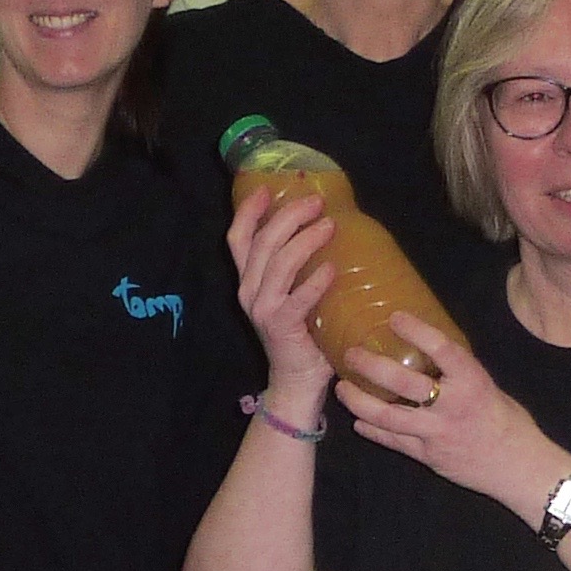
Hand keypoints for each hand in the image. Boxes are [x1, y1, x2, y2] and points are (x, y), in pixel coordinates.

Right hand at [227, 186, 341, 396]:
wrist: (297, 382)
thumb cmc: (304, 334)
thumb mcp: (295, 294)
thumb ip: (302, 268)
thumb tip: (331, 229)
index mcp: (250, 280)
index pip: (239, 238)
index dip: (249, 210)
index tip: (268, 187)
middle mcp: (249, 291)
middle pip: (262, 242)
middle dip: (288, 216)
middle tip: (317, 202)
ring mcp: (262, 309)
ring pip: (278, 263)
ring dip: (305, 240)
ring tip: (329, 225)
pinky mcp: (280, 326)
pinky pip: (296, 298)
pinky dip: (314, 282)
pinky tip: (331, 269)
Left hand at [336, 314, 567, 513]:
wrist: (518, 468)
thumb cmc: (507, 423)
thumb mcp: (488, 387)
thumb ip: (459, 373)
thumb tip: (428, 352)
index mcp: (472, 382)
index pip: (442, 349)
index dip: (416, 330)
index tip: (394, 317)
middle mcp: (452, 406)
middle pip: (405, 385)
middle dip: (372, 368)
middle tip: (351, 355)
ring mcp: (437, 434)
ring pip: (389, 417)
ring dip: (360, 402)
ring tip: (342, 389)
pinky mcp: (428, 457)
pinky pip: (393, 442)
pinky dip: (372, 430)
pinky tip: (357, 420)